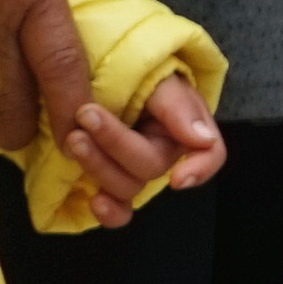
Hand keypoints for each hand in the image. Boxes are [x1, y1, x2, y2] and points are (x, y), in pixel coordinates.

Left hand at [51, 72, 224, 228]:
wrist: (86, 71)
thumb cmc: (128, 73)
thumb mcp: (158, 78)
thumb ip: (178, 105)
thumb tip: (203, 139)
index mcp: (184, 126)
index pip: (210, 153)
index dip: (200, 169)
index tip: (177, 178)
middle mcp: (162, 153)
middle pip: (152, 167)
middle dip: (117, 145)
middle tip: (85, 115)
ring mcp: (131, 171)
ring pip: (127, 188)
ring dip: (98, 166)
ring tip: (72, 137)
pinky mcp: (104, 183)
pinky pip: (115, 211)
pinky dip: (108, 212)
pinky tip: (93, 201)